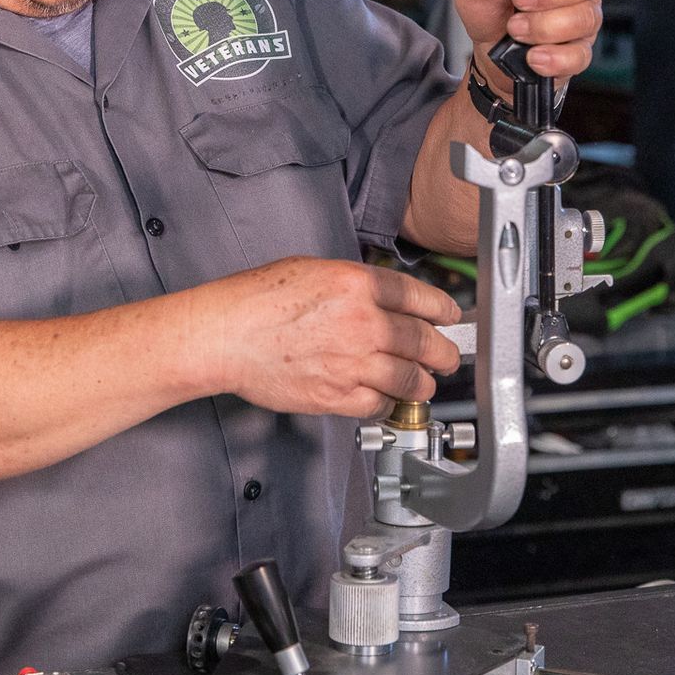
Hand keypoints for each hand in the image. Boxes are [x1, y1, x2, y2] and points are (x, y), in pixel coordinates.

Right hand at [197, 257, 462, 417]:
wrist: (225, 334)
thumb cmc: (256, 299)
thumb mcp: (313, 270)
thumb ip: (354, 285)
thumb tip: (380, 298)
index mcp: (358, 285)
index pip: (419, 297)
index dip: (442, 309)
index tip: (449, 316)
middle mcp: (363, 322)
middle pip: (424, 341)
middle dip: (443, 352)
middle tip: (447, 356)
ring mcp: (352, 362)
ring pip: (409, 379)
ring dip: (422, 384)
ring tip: (424, 384)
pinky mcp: (337, 395)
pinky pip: (378, 404)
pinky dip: (387, 403)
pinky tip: (385, 398)